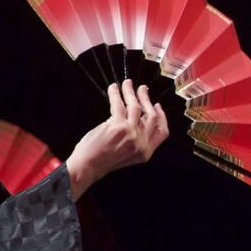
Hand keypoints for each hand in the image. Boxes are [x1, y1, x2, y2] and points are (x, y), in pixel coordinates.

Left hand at [66, 79, 168, 198]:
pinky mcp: (117, 126)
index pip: (163, 132)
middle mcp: (141, 143)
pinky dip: (116, 94)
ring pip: (136, 107)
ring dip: (131, 93)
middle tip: (142, 89)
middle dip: (147, 100)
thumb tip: (136, 116)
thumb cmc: (103, 160)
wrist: (87, 167)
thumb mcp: (128, 154)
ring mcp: (131, 134)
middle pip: (152, 116)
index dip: (162, 116)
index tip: (157, 106)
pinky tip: (114, 87)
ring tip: (128, 84)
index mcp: (146, 152)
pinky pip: (119, 104)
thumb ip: (135, 138)